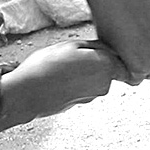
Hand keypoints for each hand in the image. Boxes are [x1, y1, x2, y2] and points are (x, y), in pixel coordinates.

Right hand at [0, 41, 125, 134]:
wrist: (25, 94)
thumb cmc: (46, 67)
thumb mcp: (71, 45)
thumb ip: (95, 47)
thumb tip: (105, 49)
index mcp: (107, 66)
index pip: (123, 60)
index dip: (112, 53)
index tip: (102, 49)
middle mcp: (104, 84)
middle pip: (108, 68)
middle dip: (96, 61)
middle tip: (75, 54)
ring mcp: (92, 97)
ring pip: (94, 78)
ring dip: (84, 72)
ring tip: (63, 66)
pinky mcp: (79, 104)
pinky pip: (82, 88)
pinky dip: (74, 83)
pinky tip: (59, 78)